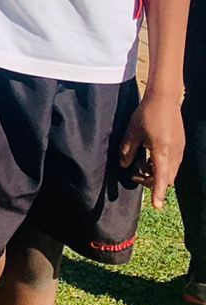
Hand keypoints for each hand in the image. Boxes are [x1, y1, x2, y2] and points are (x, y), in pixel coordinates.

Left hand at [119, 88, 185, 208]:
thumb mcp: (132, 133)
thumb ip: (127, 151)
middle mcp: (175, 154)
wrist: (164, 99)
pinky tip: (149, 156)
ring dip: (156, 173)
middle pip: (167, 178)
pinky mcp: (180, 145)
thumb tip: (124, 166)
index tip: (156, 205)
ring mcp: (179, 150)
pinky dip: (161, 165)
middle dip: (152, 182)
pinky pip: (173, 163)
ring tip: (140, 163)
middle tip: (135, 174)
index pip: (160, 178)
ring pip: (170, 171)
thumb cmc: (146, 114)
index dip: (157, 193)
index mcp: (162, 152)